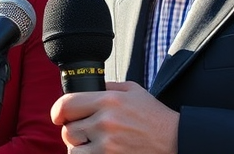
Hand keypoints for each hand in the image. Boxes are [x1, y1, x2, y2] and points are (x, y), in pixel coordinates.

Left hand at [51, 81, 177, 153]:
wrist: (176, 140)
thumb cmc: (154, 116)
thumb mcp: (133, 90)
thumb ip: (108, 86)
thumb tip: (85, 87)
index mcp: (108, 100)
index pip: (67, 104)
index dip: (57, 111)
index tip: (58, 116)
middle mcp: (105, 122)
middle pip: (68, 129)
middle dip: (72, 131)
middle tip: (83, 132)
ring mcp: (108, 144)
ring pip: (73, 149)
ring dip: (79, 147)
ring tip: (91, 144)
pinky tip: (97, 151)